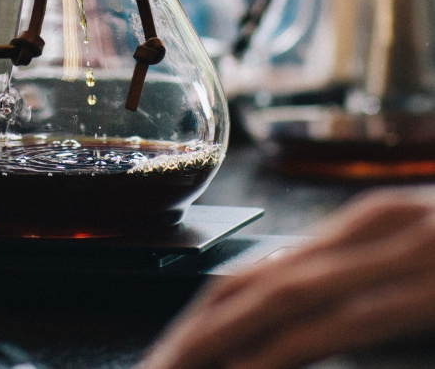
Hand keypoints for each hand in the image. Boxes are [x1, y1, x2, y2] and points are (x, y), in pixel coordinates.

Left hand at [139, 188, 434, 368]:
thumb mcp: (424, 255)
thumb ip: (369, 277)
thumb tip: (315, 313)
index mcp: (363, 222)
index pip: (258, 269)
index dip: (202, 312)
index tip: (168, 354)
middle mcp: (368, 227)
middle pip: (251, 281)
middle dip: (190, 334)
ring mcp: (396, 254)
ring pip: (277, 301)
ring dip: (213, 344)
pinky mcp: (422, 293)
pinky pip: (332, 326)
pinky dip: (275, 354)